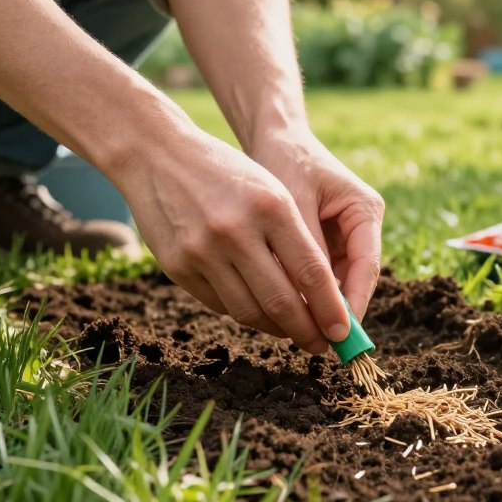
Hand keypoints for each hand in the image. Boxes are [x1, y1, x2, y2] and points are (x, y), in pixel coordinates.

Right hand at [113, 121, 350, 353]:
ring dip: (275, 329)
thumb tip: (321, 297)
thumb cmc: (228, 173)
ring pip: (248, 312)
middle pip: (281, 301)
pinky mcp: (177, 267)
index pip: (312, 273)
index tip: (344, 332)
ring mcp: (202, 252)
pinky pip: (220, 305)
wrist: (157, 155)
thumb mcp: (272, 191)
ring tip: (291, 332)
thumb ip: (297, 240)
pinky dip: (244, 313)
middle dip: (307, 332)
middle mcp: (236, 231)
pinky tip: (257, 312)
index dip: (331, 310)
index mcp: (271, 207)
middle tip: (321, 347)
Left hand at [252, 127, 384, 321]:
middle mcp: (361, 227)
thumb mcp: (292, 201)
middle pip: (354, 280)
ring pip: (335, 282)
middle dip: (335, 310)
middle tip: (316, 342)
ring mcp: (345, 236)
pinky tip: (287, 310)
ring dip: (318, 305)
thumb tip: (306, 299)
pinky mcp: (325, 243)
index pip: (367, 265)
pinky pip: (318, 276)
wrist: (275, 139)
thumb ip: (303, 247)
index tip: (340, 333)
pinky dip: (304, 292)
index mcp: (365, 210)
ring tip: (298, 332)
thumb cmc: (285, 161)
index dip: (354, 302)